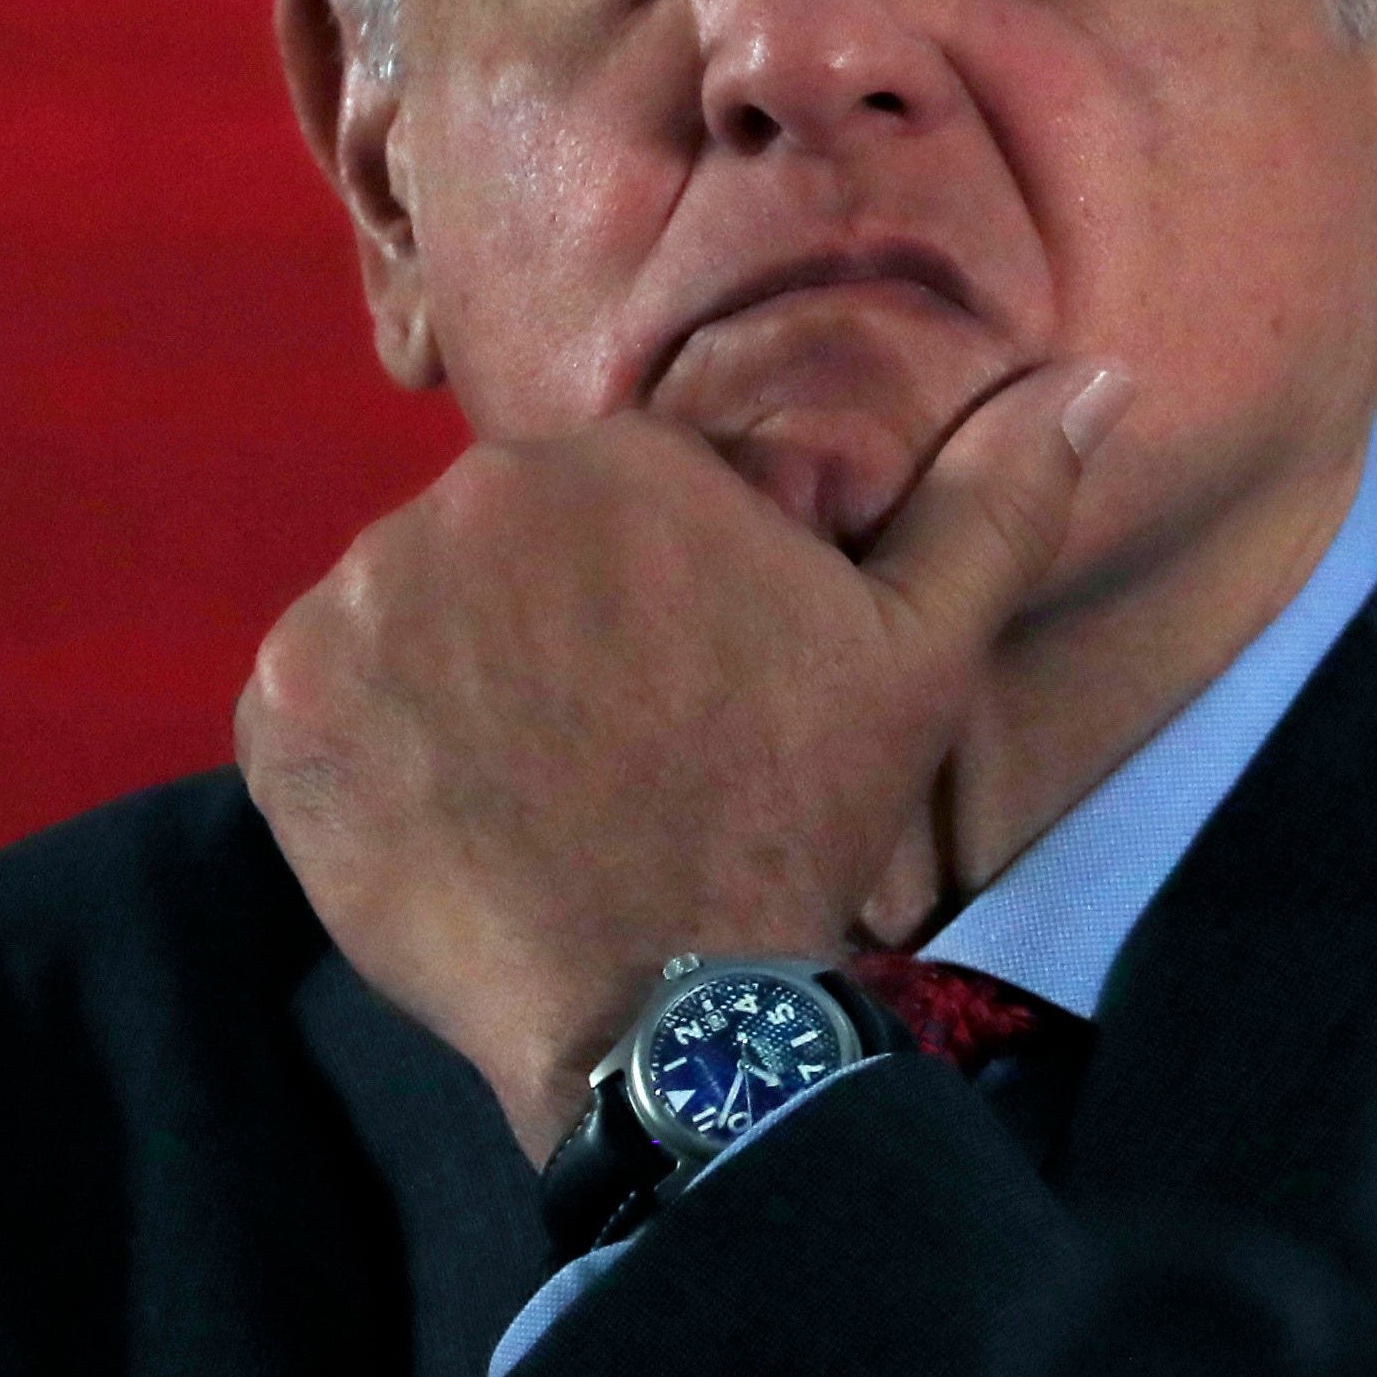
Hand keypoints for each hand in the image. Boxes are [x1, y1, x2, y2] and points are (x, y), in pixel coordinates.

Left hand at [237, 361, 1129, 1160]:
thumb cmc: (795, 808)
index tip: (693, 680)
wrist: (656, 1002)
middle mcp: (461, 502)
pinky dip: (372, 735)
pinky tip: (452, 799)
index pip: (619, 493)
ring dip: (459, 669)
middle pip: (507, 540)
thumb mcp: (925, 646)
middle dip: (553, 616)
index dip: (663, 586)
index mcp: (612, 458)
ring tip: (537, 774)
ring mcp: (354, 606)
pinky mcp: (280, 710)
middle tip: (621, 735)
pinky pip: (324, 689)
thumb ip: (999, 492)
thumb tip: (1096, 375)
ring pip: (414, 605)